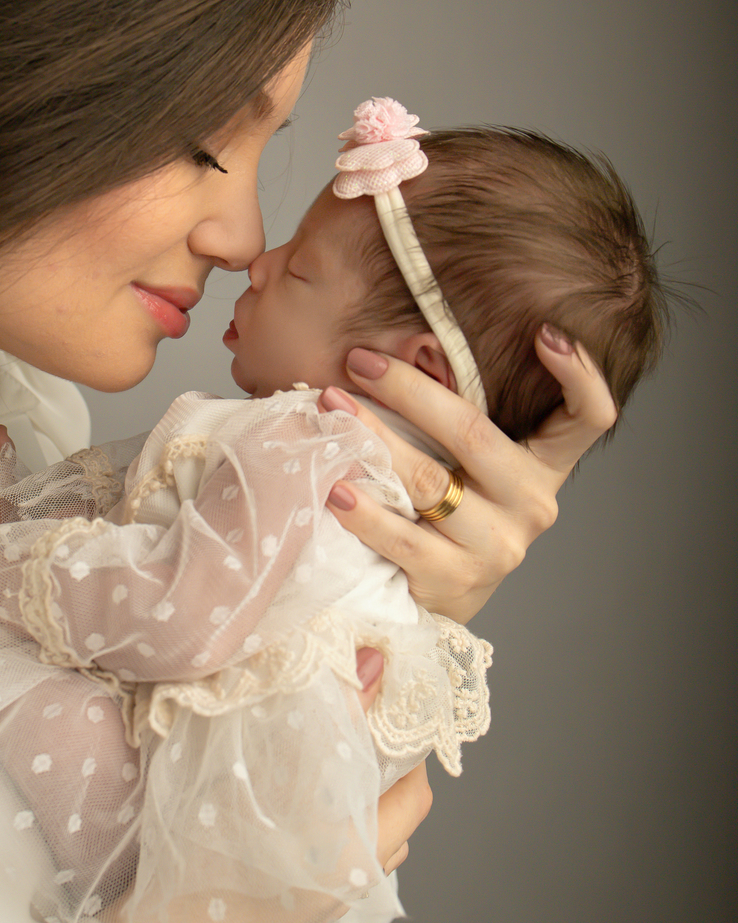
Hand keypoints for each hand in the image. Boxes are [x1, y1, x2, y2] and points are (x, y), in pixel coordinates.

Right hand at [140, 647, 431, 922]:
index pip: (415, 799)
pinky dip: (321, 844)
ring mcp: (318, 917)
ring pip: (361, 856)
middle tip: (353, 735)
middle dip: (381, 781)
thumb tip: (374, 666)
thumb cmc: (197, 852)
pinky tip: (280, 820)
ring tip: (317, 771)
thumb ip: (325, 717)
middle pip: (393, 828)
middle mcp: (346, 894)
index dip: (408, 753)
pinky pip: (327, 877)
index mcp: (352, 859)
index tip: (386, 717)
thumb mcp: (253, 769)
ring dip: (352, 816)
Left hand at [319, 328, 617, 620]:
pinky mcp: (455, 578)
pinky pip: (403, 538)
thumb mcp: (475, 459)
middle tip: (359, 361)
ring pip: (429, 481)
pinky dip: (365, 512)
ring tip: (333, 409)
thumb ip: (460, 414)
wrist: (444, 590)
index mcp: (545, 464)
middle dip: (409, 390)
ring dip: (373, 439)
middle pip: (474, 434)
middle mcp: (532, 502)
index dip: (580, 375)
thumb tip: (400, 340)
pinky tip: (337, 489)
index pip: (588, 417)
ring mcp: (497, 545)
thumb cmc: (454, 505)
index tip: (545, 332)